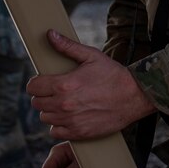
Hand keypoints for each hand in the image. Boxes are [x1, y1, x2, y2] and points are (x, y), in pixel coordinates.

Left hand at [26, 29, 155, 140]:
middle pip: (36, 103)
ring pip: (44, 117)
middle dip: (42, 96)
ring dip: (50, 110)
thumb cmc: (113, 75)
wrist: (135, 96)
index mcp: (64, 85)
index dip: (37, 82)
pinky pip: (55, 132)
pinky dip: (58, 125)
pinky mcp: (79, 133)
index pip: (33, 87)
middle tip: (54, 91)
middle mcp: (65, 105)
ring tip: (62, 103)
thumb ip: (67, 46)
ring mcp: (71, 120)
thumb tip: (50, 34)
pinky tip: (67, 116)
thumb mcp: (91, 56)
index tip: (44, 81)